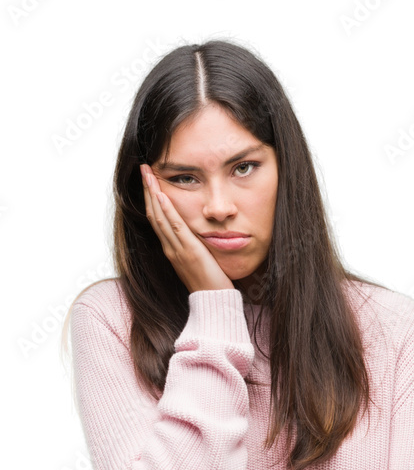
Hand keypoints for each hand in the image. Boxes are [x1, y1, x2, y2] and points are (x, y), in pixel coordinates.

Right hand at [140, 164, 235, 293]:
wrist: (214, 301)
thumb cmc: (210, 283)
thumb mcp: (199, 261)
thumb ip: (193, 247)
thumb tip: (196, 234)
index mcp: (171, 249)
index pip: (157, 219)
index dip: (151, 199)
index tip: (149, 180)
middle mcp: (170, 248)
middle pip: (153, 213)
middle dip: (147, 189)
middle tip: (143, 168)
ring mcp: (177, 249)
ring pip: (159, 216)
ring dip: (153, 192)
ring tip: (148, 173)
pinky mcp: (188, 250)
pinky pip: (174, 226)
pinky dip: (166, 209)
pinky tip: (161, 194)